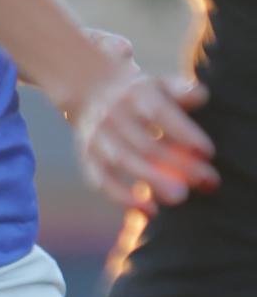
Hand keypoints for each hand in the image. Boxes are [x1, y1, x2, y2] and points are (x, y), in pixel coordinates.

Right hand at [72, 65, 215, 209]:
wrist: (93, 92)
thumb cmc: (143, 96)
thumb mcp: (162, 84)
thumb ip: (182, 90)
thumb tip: (201, 97)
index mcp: (137, 94)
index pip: (161, 115)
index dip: (184, 134)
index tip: (208, 153)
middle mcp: (113, 115)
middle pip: (146, 144)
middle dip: (178, 165)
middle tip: (206, 182)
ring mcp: (98, 137)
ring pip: (124, 163)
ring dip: (152, 182)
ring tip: (180, 198)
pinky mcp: (88, 158)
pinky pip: (103, 181)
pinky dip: (123, 198)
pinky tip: (150, 211)